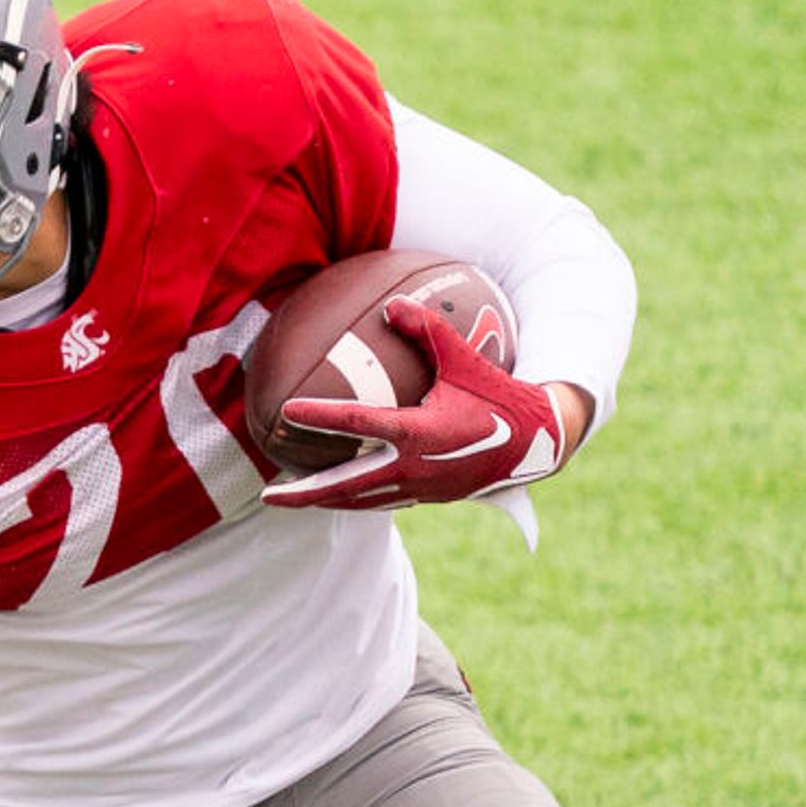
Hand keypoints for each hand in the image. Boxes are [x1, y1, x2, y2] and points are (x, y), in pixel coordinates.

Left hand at [261, 297, 565, 510]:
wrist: (538, 443)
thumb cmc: (499, 396)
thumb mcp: (466, 358)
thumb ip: (428, 329)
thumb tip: (391, 305)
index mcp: (420, 432)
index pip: (359, 424)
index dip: (321, 418)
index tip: (287, 413)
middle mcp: (415, 467)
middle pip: (346, 486)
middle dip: (305, 494)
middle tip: (267, 496)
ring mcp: (421, 488)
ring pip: (361, 500)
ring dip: (324, 501)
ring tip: (290, 499)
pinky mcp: (428, 498)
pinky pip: (382, 501)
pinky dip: (354, 499)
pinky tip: (334, 493)